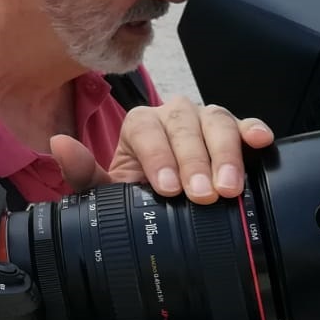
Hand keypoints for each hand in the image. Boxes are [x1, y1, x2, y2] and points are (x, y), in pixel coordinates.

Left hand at [49, 96, 273, 201]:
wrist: (164, 204)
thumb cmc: (137, 195)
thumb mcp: (108, 191)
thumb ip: (83, 172)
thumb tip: (59, 144)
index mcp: (140, 125)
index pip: (147, 130)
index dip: (159, 157)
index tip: (167, 188)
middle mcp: (173, 116)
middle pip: (185, 125)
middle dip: (194, 161)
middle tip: (202, 195)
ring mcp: (205, 121)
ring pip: (216, 121)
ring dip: (225, 154)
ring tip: (229, 187)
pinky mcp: (234, 133)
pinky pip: (245, 124)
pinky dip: (253, 130)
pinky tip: (260, 141)